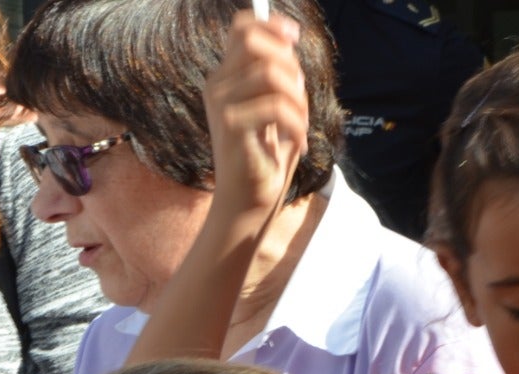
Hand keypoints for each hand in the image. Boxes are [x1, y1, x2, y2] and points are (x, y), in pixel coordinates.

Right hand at [206, 12, 310, 214]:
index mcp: (226, 79)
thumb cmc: (267, 159)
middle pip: (255, 43)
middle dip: (289, 65)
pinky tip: (299, 143)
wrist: (250, 203)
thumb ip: (279, 76)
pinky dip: (297, 124)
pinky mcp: (231, 125)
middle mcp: (217, 86)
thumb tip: (288, 40)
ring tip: (301, 125)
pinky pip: (276, 106)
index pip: (242, 29)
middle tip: (300, 98)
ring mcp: (220, 104)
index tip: (295, 36)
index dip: (271, 25)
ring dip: (298, 99)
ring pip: (271, 74)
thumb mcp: (277, 110)